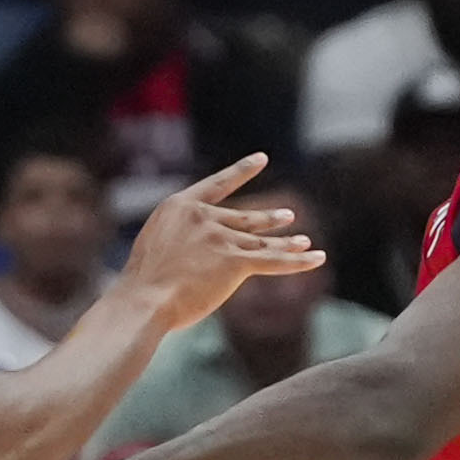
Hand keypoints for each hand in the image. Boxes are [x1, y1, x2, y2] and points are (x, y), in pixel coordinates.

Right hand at [115, 153, 323, 332]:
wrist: (143, 300)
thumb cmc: (142, 284)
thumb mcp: (156, 246)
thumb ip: (181, 241)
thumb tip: (201, 254)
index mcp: (179, 207)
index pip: (216, 185)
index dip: (241, 172)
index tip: (261, 159)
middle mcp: (203, 217)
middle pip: (244, 218)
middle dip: (268, 219)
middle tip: (288, 216)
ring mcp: (221, 237)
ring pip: (261, 241)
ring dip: (285, 242)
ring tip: (304, 240)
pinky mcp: (235, 262)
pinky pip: (273, 261)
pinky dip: (298, 262)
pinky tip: (316, 258)